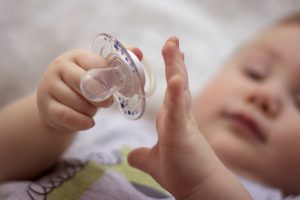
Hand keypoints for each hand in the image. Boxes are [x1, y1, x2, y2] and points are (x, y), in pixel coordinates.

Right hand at [37, 48, 142, 131]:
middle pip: (82, 81)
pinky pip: (66, 116)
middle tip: (108, 102)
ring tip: (93, 110)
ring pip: (76, 101)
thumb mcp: (98, 72)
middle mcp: (59, 67)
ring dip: (91, 110)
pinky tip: (89, 123)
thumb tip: (138, 52)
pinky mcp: (45, 106)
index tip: (114, 87)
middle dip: (100, 95)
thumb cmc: (83, 85)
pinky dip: (82, 121)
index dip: (107, 77)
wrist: (57, 104)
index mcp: (76, 56)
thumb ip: (117, 62)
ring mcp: (49, 86)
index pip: (94, 62)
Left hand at [128, 37, 220, 198]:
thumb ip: (142, 155)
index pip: (173, 90)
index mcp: (174, 119)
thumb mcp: (154, 161)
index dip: (174, 71)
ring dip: (176, 67)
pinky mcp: (182, 134)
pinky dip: (176, 94)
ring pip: (179, 90)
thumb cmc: (182, 172)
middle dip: (174, 61)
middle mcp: (180, 116)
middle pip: (178, 83)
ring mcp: (182, 123)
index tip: (173, 54)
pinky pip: (178, 111)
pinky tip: (175, 78)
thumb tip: (130, 155)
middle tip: (172, 41)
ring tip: (172, 45)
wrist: (198, 189)